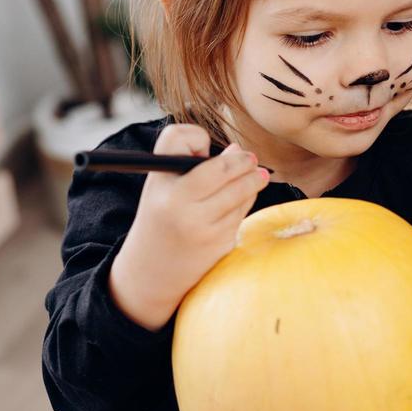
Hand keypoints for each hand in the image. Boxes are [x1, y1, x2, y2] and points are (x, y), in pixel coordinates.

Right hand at [109, 123, 268, 329]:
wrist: (152, 272)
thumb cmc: (161, 219)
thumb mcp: (163, 188)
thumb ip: (193, 163)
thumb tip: (237, 149)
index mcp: (159, 184)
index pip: (179, 139)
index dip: (196, 137)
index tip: (204, 146)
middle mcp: (177, 204)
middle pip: (223, 168)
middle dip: (243, 161)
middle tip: (251, 159)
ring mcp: (201, 226)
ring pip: (240, 191)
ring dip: (253, 180)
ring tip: (259, 176)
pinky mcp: (219, 243)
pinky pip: (242, 213)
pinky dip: (246, 203)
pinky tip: (243, 201)